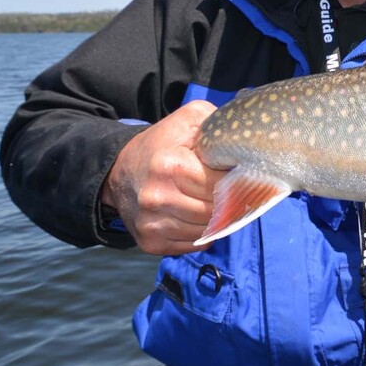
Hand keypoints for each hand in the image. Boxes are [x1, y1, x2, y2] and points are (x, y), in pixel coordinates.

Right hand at [100, 100, 223, 254]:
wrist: (118, 173)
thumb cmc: (161, 146)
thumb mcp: (187, 121)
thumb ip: (217, 124)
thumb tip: (246, 141)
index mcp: (170, 166)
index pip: (221, 184)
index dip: (235, 179)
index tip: (238, 174)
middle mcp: (158, 198)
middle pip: (216, 210)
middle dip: (228, 200)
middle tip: (229, 189)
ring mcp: (153, 224)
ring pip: (208, 230)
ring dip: (216, 218)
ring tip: (212, 201)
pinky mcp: (151, 242)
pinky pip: (195, 244)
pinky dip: (203, 232)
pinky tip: (196, 215)